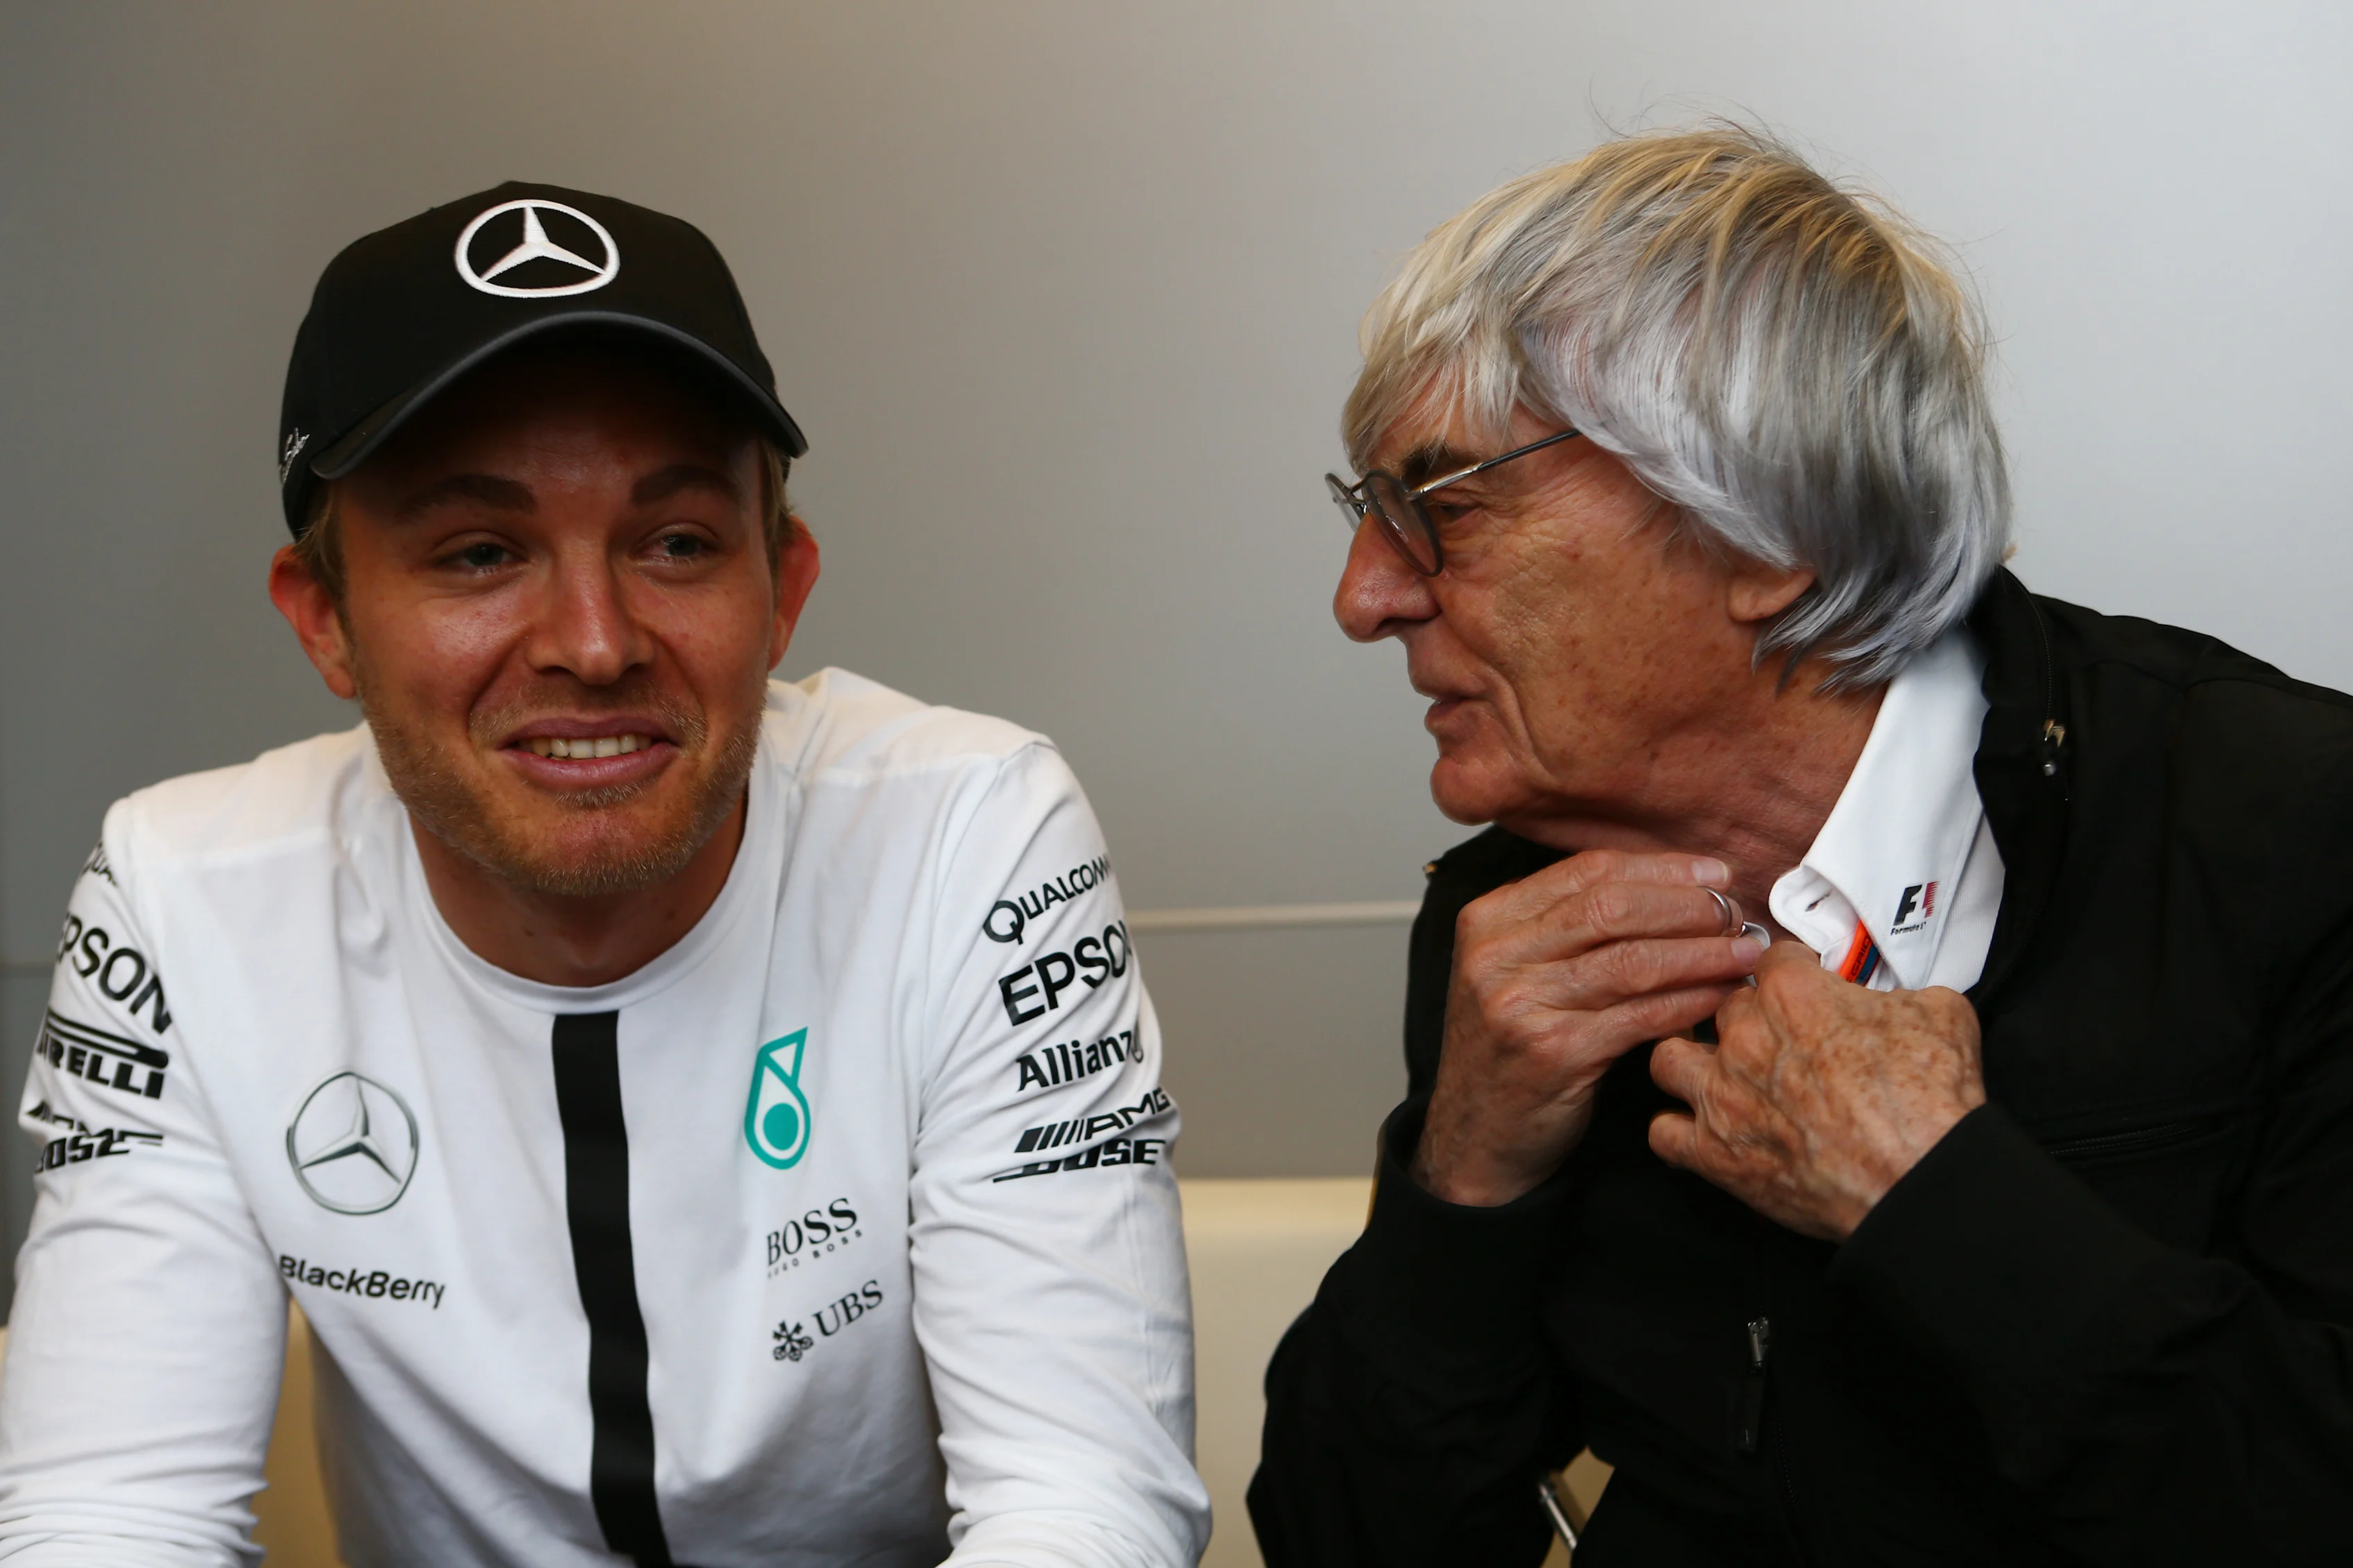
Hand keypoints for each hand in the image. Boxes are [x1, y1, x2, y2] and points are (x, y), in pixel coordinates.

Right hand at [1414, 850, 1763, 1206]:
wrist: (1476, 1133)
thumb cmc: (1510, 1049)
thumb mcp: (1517, 971)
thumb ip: (1569, 927)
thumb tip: (1669, 887)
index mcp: (1488, 920)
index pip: (1587, 870)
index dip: (1661, 868)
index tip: (1713, 875)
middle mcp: (1496, 955)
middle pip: (1612, 906)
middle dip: (1687, 905)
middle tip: (1735, 913)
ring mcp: (1520, 1003)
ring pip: (1632, 960)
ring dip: (1701, 953)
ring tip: (1745, 951)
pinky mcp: (1553, 1052)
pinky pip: (1640, 1016)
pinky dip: (1689, 1001)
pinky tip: (1720, 995)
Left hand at [1648, 940, 1986, 1239]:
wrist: (1921, 1181)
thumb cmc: (1931, 1101)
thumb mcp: (1940, 1012)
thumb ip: (1900, 991)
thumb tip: (1896, 997)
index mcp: (1793, 993)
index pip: (1771, 959)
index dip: (1791, 971)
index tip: (1801, 984)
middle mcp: (1745, 1037)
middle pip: (1722, 1008)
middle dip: (1747, 1019)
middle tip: (1774, 1039)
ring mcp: (1723, 1095)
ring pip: (1668, 1059)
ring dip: (1690, 1064)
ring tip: (1718, 1075)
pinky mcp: (1715, 1153)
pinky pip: (1662, 1134)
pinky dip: (1677, 1133)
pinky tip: (1702, 1133)